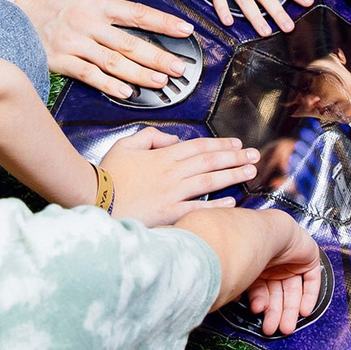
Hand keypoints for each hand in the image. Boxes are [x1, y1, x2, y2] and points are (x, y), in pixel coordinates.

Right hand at [14, 0, 195, 98]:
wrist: (9, 9)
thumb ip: (104, 3)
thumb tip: (132, 16)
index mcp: (95, 2)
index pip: (138, 14)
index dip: (164, 23)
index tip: (186, 30)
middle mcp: (87, 23)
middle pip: (130, 43)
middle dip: (159, 57)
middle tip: (180, 67)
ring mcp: (73, 44)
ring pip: (114, 63)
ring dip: (140, 75)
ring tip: (161, 82)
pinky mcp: (60, 61)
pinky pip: (89, 76)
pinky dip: (109, 85)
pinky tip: (127, 92)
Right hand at [99, 128, 261, 225]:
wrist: (95, 200)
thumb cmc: (108, 176)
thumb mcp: (125, 145)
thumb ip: (150, 136)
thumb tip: (172, 138)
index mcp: (162, 156)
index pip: (198, 146)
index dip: (220, 144)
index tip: (237, 144)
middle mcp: (172, 173)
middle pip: (210, 162)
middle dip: (235, 157)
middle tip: (255, 156)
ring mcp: (172, 194)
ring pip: (209, 182)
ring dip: (232, 176)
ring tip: (250, 172)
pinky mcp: (169, 214)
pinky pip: (198, 208)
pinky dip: (216, 206)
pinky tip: (232, 202)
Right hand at [241, 214, 324, 336]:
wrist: (265, 235)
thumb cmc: (246, 253)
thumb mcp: (241, 276)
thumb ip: (238, 290)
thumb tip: (233, 299)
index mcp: (256, 262)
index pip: (261, 287)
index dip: (262, 303)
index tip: (260, 316)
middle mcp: (273, 261)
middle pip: (277, 291)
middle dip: (275, 312)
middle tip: (273, 329)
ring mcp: (291, 258)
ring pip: (293, 289)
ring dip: (290, 309)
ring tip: (286, 328)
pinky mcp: (308, 256)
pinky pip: (311, 280)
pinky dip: (309, 296)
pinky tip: (303, 311)